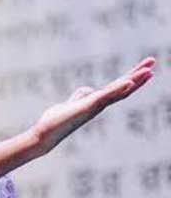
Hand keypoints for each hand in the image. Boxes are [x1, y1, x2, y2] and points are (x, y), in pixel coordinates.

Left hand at [0, 57, 155, 178]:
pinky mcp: (86, 108)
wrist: (44, 135)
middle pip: (123, 88)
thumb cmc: (56, 121)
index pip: (118, 87)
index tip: (146, 68)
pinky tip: (127, 82)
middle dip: (138, 75)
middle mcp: (99, 105)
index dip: (132, 77)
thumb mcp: (70, 103)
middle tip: (153, 62)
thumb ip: (80, 96)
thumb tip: (88, 89)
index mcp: (96, 102)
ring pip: (118, 91)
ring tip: (148, 70)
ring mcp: (94, 107)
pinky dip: (116, 90)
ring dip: (134, 80)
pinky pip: (104, 97)